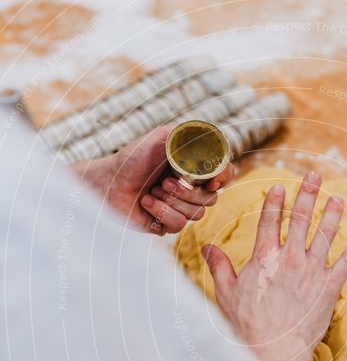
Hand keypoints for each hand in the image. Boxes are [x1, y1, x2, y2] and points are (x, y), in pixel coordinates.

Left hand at [74, 124, 233, 233]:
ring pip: (197, 214)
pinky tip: (146, 202)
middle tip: (164, 182)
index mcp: (195, 168)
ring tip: (153, 190)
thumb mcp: (160, 138)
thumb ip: (185, 135)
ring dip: (172, 201)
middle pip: (212, 198)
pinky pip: (179, 225)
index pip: (224, 174)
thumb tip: (210, 140)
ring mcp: (181, 208)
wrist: (108, 182)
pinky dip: (161, 212)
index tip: (213, 180)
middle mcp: (191, 189)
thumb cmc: (132, 158)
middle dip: (188, 192)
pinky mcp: (168, 225)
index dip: (224, 177)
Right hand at [202, 170, 346, 360]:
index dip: (274, 201)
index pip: (269, 221)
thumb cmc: (247, 325)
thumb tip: (207, 247)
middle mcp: (290, 258)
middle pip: (300, 219)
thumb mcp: (226, 294)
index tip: (279, 186)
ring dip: (332, 214)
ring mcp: (312, 271)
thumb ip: (219, 266)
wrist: (274, 351)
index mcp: (264, 258)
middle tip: (314, 176)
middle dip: (307, 195)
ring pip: (325, 234)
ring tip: (338, 198)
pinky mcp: (329, 287)